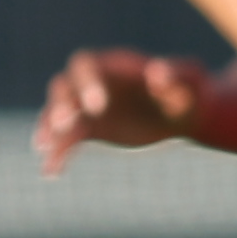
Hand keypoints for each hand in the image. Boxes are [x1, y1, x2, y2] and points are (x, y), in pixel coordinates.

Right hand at [36, 46, 236, 169]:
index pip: (86, 65)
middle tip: (64, 126)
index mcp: (115, 66)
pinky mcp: (92, 129)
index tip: (98, 107)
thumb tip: (157, 73)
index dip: (86, 83)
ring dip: (49, 128)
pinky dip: (58, 153)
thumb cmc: (191, 90)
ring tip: (45, 147)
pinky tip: (51, 172)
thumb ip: (177, 72)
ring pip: (59, 112)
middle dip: (61, 104)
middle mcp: (95, 82)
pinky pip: (68, 140)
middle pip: (64, 86)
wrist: (187, 114)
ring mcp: (90, 106)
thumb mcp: (191, 80)